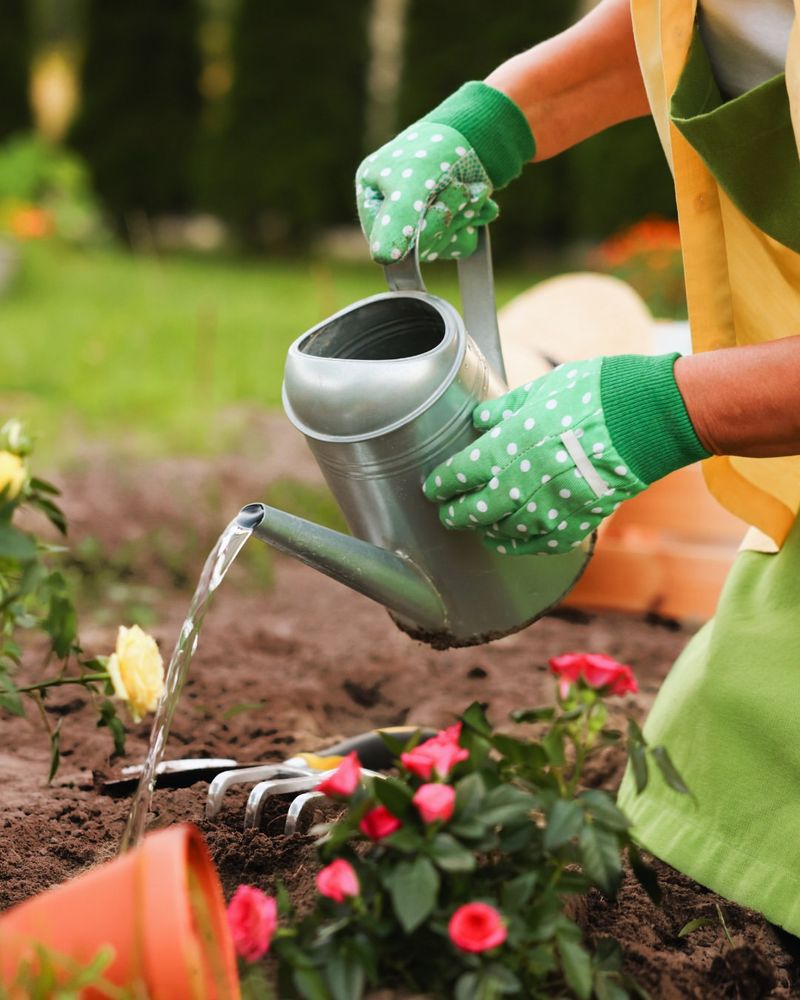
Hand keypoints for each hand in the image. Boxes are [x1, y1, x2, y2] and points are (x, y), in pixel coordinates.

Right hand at [355, 82, 533, 264]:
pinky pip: (459, 242)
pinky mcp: (447, 220)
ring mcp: (421, 216)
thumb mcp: (412, 183)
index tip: (439, 209)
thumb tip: (383, 258)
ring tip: (473, 191)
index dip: (416, 234)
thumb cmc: (439, 149)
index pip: (385, 240)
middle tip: (461, 192)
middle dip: (445, 220)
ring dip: (463, 218)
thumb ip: (397, 220)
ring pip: (441, 244)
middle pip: (417, 246)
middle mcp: (394, 209)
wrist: (484, 130)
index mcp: (373, 194)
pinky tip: (481, 202)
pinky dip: (473, 222)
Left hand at [422, 354, 708, 553]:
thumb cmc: (595, 393)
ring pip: (506, 533)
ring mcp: (552, 507)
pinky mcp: (580, 521)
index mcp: (508, 446)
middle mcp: (524, 482)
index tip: (433, 487)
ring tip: (480, 528)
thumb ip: (507, 409)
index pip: (460, 474)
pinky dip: (524, 545)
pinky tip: (515, 541)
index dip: (441, 484)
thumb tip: (481, 420)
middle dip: (456, 514)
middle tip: (447, 514)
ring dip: (487, 532)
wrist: (649, 417)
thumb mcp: (542, 389)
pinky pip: (543, 543)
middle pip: (475, 511)